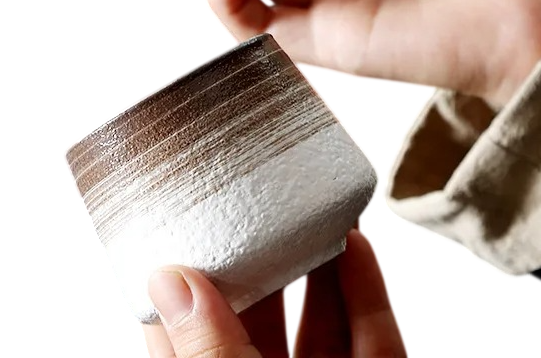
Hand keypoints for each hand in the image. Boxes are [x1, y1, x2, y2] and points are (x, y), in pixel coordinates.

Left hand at [143, 229, 405, 357]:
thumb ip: (207, 349)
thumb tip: (167, 279)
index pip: (186, 335)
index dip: (181, 282)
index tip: (181, 225)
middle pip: (260, 315)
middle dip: (260, 256)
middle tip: (256, 197)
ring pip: (322, 318)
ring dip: (320, 261)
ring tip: (311, 206)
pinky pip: (374, 335)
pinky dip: (366, 288)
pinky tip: (357, 243)